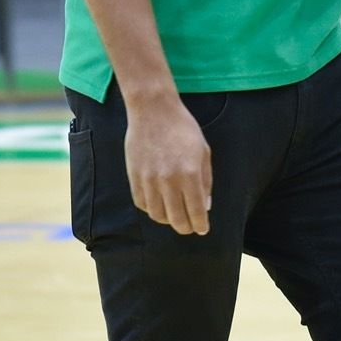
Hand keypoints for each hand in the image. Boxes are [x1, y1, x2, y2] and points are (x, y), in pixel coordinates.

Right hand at [123, 96, 212, 235]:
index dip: (200, 224)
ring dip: (169, 220)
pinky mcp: (134, 177)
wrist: (153, 111)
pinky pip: (143, 204)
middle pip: (176, 219)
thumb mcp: (203, 151)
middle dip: (186, 227)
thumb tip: (205, 206)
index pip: (196, 211)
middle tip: (190, 227)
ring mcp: (149, 180)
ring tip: (175, 216)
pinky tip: (160, 205)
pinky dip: (152, 209)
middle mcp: (168, 180)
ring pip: (158, 215)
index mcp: (190, 173)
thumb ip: (205, 180)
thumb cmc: (183, 129)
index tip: (203, 229)